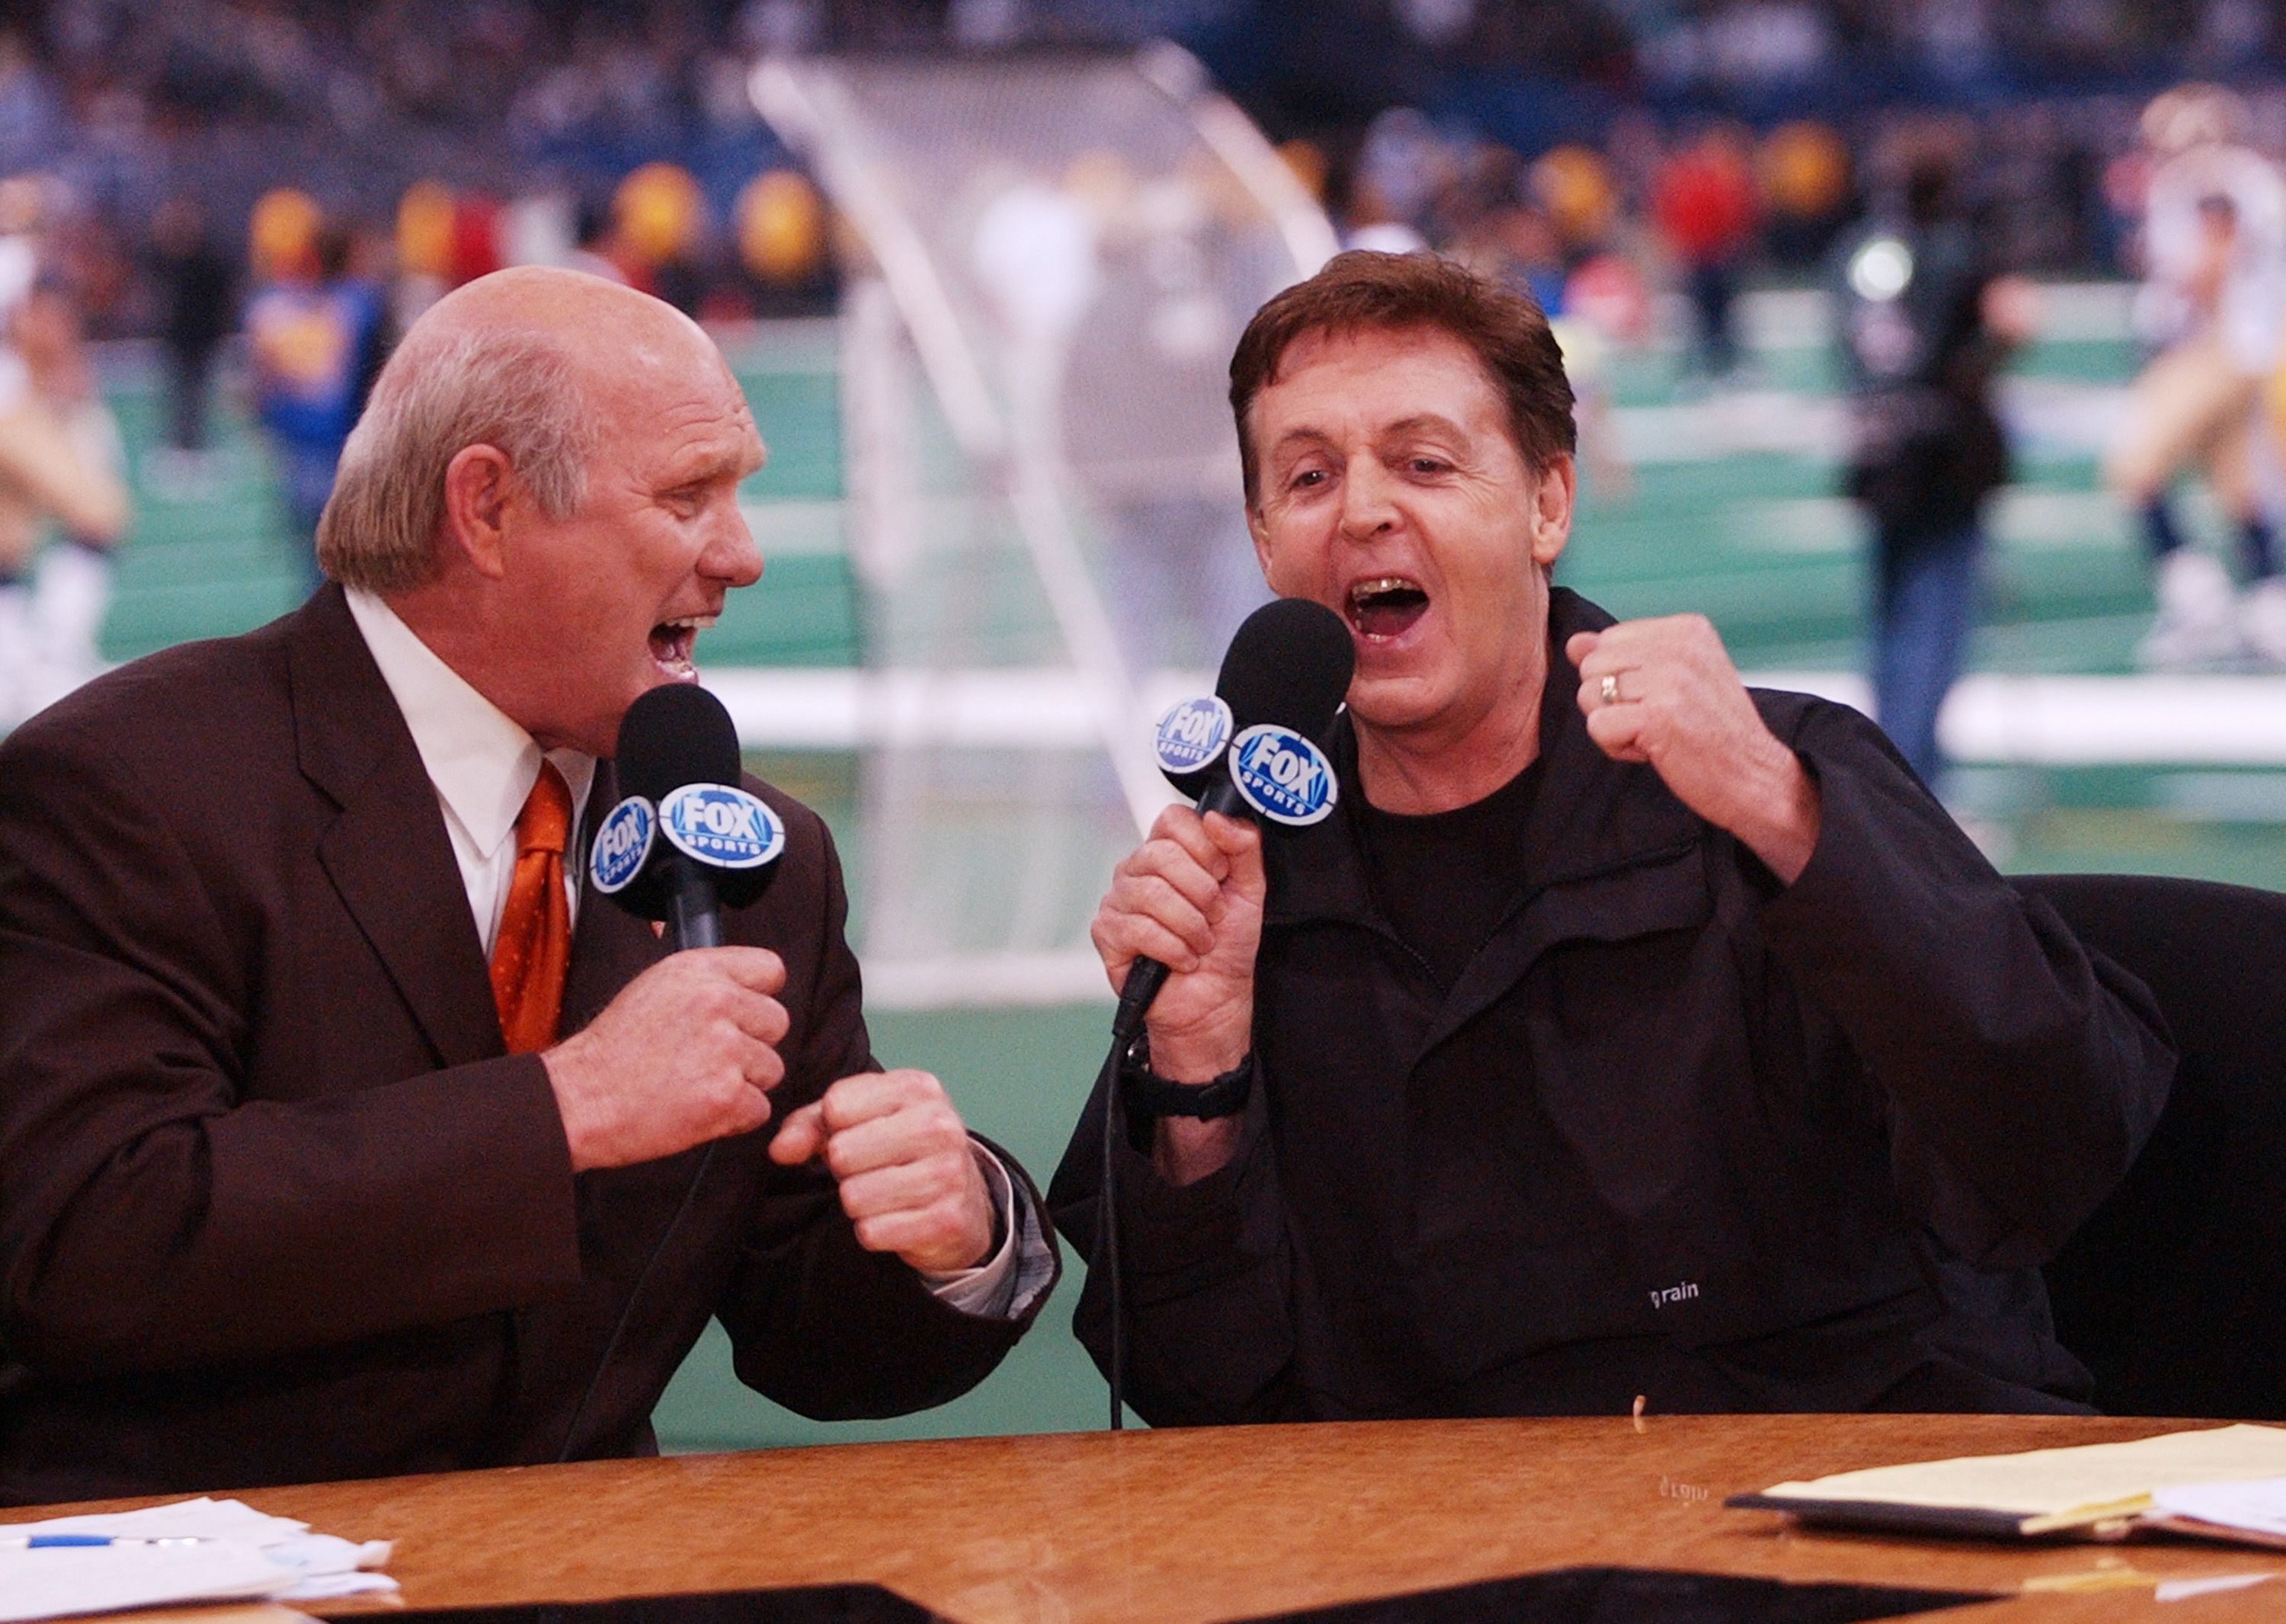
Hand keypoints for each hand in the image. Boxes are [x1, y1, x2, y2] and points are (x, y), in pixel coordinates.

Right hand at [543, 947, 788, 1170]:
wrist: (579, 1100)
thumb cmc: (611, 1052)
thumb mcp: (653, 989)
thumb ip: (704, 983)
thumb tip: (743, 984)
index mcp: (699, 970)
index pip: (771, 970)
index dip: (759, 997)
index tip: (743, 1015)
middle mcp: (717, 1002)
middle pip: (777, 1022)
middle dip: (752, 1045)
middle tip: (709, 1059)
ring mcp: (725, 1049)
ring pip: (771, 1068)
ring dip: (743, 1083)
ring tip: (696, 1085)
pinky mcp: (727, 1095)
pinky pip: (759, 1109)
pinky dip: (734, 1118)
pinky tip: (698, 1110)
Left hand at [769, 1069, 995, 1273]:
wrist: (966, 1199)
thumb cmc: (901, 1150)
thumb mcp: (862, 1120)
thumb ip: (812, 1124)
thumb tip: (780, 1150)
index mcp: (917, 1088)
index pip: (837, 1106)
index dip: (834, 1128)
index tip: (860, 1134)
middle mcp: (939, 1125)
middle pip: (842, 1153)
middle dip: (846, 1169)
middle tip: (873, 1169)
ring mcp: (948, 1174)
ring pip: (854, 1197)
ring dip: (859, 1203)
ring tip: (886, 1194)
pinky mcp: (946, 1221)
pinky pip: (872, 1233)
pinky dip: (876, 1232)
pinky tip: (899, 1218)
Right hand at [1091, 806, 1262, 1079]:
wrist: (1215, 998)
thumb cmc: (1227, 944)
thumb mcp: (1249, 890)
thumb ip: (1243, 847)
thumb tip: (1217, 818)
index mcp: (1167, 851)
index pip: (1173, 819)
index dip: (1204, 846)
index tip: (1220, 875)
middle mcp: (1136, 869)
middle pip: (1162, 854)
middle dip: (1202, 892)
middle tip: (1214, 916)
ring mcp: (1117, 899)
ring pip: (1153, 893)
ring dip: (1191, 925)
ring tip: (1200, 942)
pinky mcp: (1107, 933)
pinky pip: (1141, 929)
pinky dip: (1174, 949)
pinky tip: (1182, 960)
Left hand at [1567, 616, 1820, 882]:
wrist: (1754, 777)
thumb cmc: (1714, 733)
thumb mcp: (1672, 680)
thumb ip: (1624, 656)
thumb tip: (1575, 643)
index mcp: (1687, 629)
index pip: (1608, 641)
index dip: (1623, 679)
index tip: (1662, 700)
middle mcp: (1679, 645)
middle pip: (1592, 666)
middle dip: (1612, 702)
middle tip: (1657, 722)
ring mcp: (1670, 679)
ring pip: (1589, 696)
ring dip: (1616, 726)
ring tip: (1657, 736)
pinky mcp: (1658, 715)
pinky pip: (1598, 725)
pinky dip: (1617, 747)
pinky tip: (1653, 751)